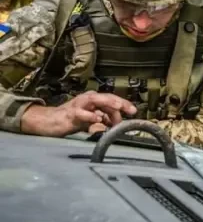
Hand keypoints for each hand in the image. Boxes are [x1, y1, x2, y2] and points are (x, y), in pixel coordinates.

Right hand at [21, 91, 136, 137]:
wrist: (50, 122)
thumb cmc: (71, 119)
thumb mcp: (91, 120)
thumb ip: (103, 120)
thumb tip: (116, 123)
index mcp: (94, 100)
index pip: (112, 99)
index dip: (124, 104)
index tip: (134, 111)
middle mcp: (88, 99)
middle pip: (107, 98)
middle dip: (120, 103)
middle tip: (131, 110)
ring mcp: (79, 105)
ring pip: (96, 100)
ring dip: (108, 104)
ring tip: (119, 108)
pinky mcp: (70, 113)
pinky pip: (82, 113)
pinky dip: (90, 115)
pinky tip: (98, 119)